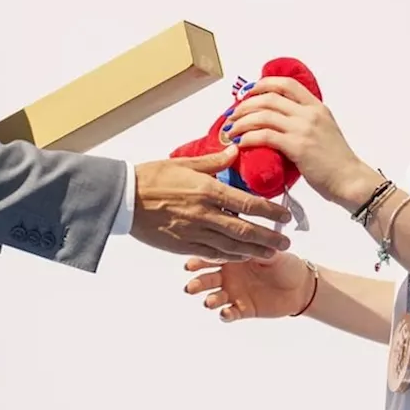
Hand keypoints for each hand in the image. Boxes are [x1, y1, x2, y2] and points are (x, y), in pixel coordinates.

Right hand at [130, 146, 292, 261]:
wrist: (123, 198)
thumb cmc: (152, 177)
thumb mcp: (185, 163)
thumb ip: (214, 162)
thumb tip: (236, 152)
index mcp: (207, 190)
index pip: (248, 203)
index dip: (270, 212)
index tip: (285, 216)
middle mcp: (204, 213)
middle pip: (244, 230)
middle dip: (268, 238)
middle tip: (286, 243)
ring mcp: (193, 232)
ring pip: (231, 246)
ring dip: (253, 251)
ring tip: (270, 254)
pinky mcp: (182, 245)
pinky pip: (211, 254)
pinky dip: (229, 257)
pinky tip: (241, 257)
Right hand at [183, 252, 314, 321]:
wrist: (300, 284)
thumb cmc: (284, 263)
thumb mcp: (271, 252)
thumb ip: (256, 248)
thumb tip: (243, 242)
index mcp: (232, 257)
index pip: (211, 257)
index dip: (199, 261)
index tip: (190, 264)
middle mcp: (228, 276)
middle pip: (206, 280)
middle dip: (197, 284)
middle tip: (191, 287)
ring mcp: (234, 293)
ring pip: (214, 298)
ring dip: (209, 300)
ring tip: (209, 302)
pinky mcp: (242, 309)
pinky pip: (230, 313)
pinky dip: (226, 314)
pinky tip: (225, 313)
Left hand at [222, 76, 376, 208]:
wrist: (350, 180)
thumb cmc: (336, 161)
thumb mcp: (324, 130)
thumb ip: (304, 122)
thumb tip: (277, 123)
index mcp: (317, 107)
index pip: (287, 84)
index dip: (263, 84)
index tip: (248, 93)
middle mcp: (310, 113)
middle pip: (269, 98)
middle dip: (245, 105)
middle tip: (232, 115)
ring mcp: (304, 129)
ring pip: (263, 115)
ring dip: (242, 121)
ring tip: (231, 130)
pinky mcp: (298, 147)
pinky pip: (265, 136)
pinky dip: (248, 137)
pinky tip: (240, 143)